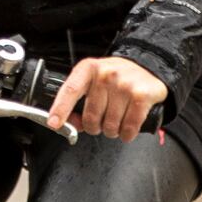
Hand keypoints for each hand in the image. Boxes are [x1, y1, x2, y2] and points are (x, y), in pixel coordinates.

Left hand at [47, 56, 167, 140]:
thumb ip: (78, 102)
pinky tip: (127, 128)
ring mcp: (124, 84)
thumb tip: (69, 124)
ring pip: (110, 125)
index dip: (60, 109)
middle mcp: (106, 74)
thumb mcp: (93, 82)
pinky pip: (129, 127)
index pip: (70, 90)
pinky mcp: (141, 95)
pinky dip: (126, 134)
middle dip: (94, 127)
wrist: (147, 67)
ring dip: (112, 131)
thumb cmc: (116, 78)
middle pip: (91, 116)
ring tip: (117, 120)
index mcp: (88, 69)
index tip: (54, 123)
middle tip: (101, 122)